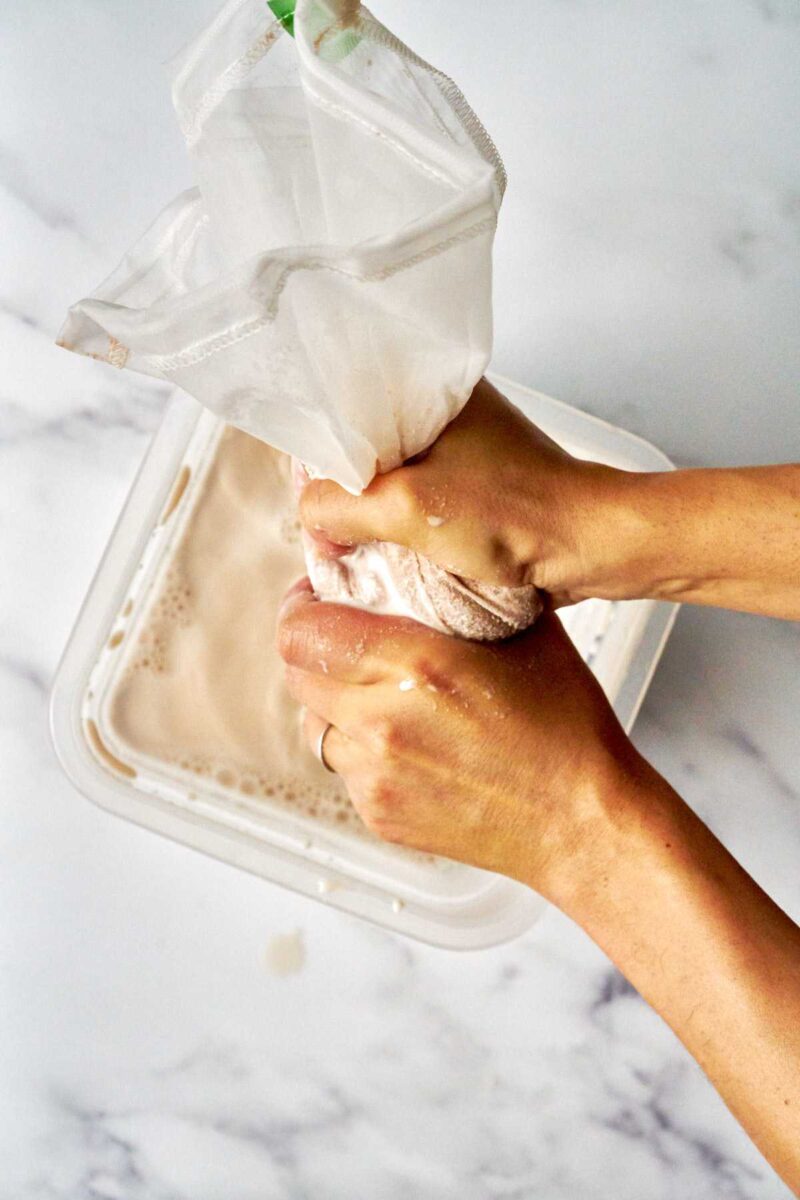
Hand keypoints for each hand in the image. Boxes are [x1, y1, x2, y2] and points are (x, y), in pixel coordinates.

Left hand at [277, 577, 637, 902]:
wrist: (582, 820)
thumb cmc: (564, 726)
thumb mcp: (522, 632)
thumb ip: (458, 591)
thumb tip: (411, 560)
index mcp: (416, 665)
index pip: (302, 630)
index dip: (302, 608)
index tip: (317, 598)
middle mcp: (383, 722)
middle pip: (297, 673)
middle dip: (317, 649)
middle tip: (348, 638)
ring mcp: (375, 775)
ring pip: (312, 723)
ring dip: (333, 702)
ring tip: (380, 693)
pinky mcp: (378, 814)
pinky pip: (342, 766)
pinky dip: (360, 747)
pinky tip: (408, 740)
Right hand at [301, 377, 799, 619]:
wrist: (587, 547)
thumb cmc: (514, 515)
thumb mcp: (405, 507)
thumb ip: (338, 503)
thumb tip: (309, 515)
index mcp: (424, 389)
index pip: (341, 409)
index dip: (317, 457)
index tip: (315, 503)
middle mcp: (439, 411)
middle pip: (360, 449)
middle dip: (342, 492)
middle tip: (335, 534)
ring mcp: (457, 450)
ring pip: (386, 480)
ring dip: (370, 516)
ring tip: (362, 548)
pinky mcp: (471, 487)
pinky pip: (414, 503)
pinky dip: (398, 529)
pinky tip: (394, 555)